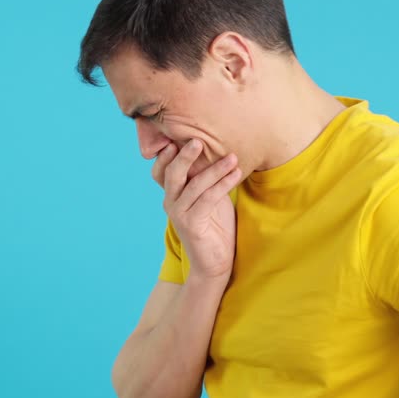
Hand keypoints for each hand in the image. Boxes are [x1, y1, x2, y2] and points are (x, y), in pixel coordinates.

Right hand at [151, 139, 241, 280]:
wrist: (215, 262)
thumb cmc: (215, 226)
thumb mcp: (210, 196)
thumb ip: (207, 177)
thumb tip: (220, 148)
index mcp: (173, 193)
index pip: (162, 169)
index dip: (167, 153)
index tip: (180, 136)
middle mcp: (171, 202)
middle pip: (171, 173)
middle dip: (184, 155)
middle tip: (199, 140)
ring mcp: (179, 214)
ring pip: (194, 185)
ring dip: (215, 169)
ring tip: (233, 157)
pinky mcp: (191, 225)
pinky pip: (207, 199)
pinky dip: (223, 184)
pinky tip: (236, 174)